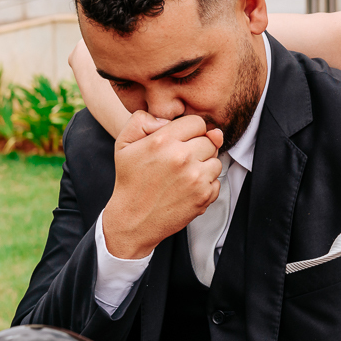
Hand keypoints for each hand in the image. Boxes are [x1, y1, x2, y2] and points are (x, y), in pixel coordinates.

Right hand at [100, 111, 223, 258]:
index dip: (191, 130)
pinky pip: (216, 181)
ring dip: (203, 166)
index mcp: (163, 140)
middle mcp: (182, 157)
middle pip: (209, 141)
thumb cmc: (130, 179)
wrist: (133, 220)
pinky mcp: (204, 196)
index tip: (181, 141)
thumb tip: (170, 120)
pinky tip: (187, 189)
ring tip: (183, 175)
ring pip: (215, 160)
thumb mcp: (124, 143)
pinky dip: (206, 184)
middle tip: (179, 160)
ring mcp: (195, 178)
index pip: (197, 122)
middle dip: (197, 148)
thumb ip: (143, 120)